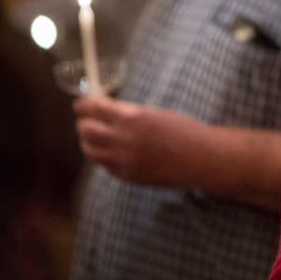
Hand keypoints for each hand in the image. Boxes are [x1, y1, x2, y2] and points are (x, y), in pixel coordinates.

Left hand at [73, 96, 206, 186]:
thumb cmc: (182, 130)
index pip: (92, 108)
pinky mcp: (126, 175)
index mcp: (130, 117)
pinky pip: (104, 164)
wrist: (200, 157)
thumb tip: (104, 111)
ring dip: (89, 141)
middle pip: (85, 129)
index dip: (83, 105)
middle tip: (86, 120)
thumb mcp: (153, 113)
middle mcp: (122, 139)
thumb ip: (127, 113)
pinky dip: (103, 156)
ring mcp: (122, 160)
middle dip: (84, 122)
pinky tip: (111, 151)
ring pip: (89, 150)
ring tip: (94, 137)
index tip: (80, 104)